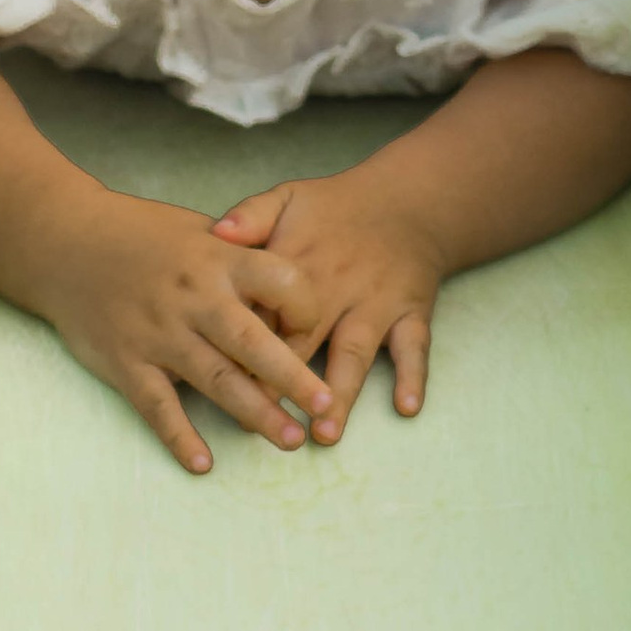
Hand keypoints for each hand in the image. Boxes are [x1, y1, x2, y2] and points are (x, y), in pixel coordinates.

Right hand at [38, 190, 333, 478]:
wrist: (66, 241)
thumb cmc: (141, 234)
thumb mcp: (200, 231)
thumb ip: (244, 260)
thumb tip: (295, 295)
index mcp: (218, 259)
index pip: (280, 281)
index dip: (305, 307)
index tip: (317, 331)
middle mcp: (193, 298)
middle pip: (251, 341)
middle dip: (293, 377)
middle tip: (326, 408)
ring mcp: (158, 332)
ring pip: (214, 379)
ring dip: (254, 413)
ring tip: (289, 439)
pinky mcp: (125, 360)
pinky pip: (157, 405)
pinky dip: (179, 436)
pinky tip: (203, 464)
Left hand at [207, 171, 444, 443]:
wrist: (406, 202)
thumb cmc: (334, 209)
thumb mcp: (287, 198)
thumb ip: (251, 216)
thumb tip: (216, 232)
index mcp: (298, 262)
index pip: (264, 308)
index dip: (242, 345)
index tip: (223, 380)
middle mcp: (337, 287)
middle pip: (306, 340)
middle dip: (286, 383)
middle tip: (266, 425)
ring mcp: (376, 303)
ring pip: (356, 352)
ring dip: (342, 393)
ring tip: (325, 432)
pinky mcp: (411, 312)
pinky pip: (414, 347)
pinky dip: (412, 376)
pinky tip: (406, 406)